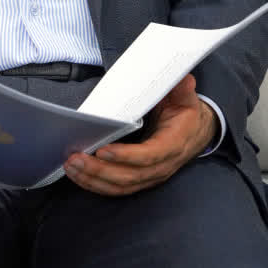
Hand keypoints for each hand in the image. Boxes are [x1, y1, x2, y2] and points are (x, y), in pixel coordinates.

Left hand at [63, 74, 214, 195]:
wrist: (196, 133)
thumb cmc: (186, 114)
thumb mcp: (187, 98)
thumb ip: (182, 89)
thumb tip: (184, 78)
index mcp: (173, 145)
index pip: (149, 156)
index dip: (126, 156)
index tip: (104, 150)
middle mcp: (162, 166)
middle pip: (129, 176)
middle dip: (100, 169)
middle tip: (76, 157)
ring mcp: (151, 176)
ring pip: (120, 185)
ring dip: (93, 179)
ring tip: (71, 166)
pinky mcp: (141, 180)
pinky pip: (117, 188)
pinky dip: (96, 185)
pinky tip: (79, 176)